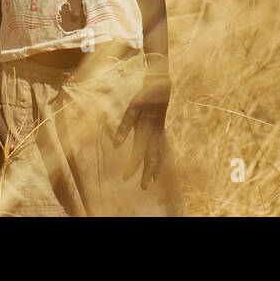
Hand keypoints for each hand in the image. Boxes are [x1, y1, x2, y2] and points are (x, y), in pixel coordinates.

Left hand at [113, 73, 171, 187]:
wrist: (160, 92)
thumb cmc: (143, 100)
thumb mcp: (130, 111)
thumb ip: (123, 127)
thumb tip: (116, 146)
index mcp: (145, 131)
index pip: (138, 153)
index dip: (132, 166)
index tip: (125, 177)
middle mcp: (154, 137)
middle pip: (152, 159)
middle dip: (147, 174)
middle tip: (143, 188)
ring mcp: (160, 137)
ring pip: (159, 157)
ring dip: (155, 171)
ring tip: (151, 184)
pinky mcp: (162, 136)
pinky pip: (162, 153)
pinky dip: (161, 164)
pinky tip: (158, 173)